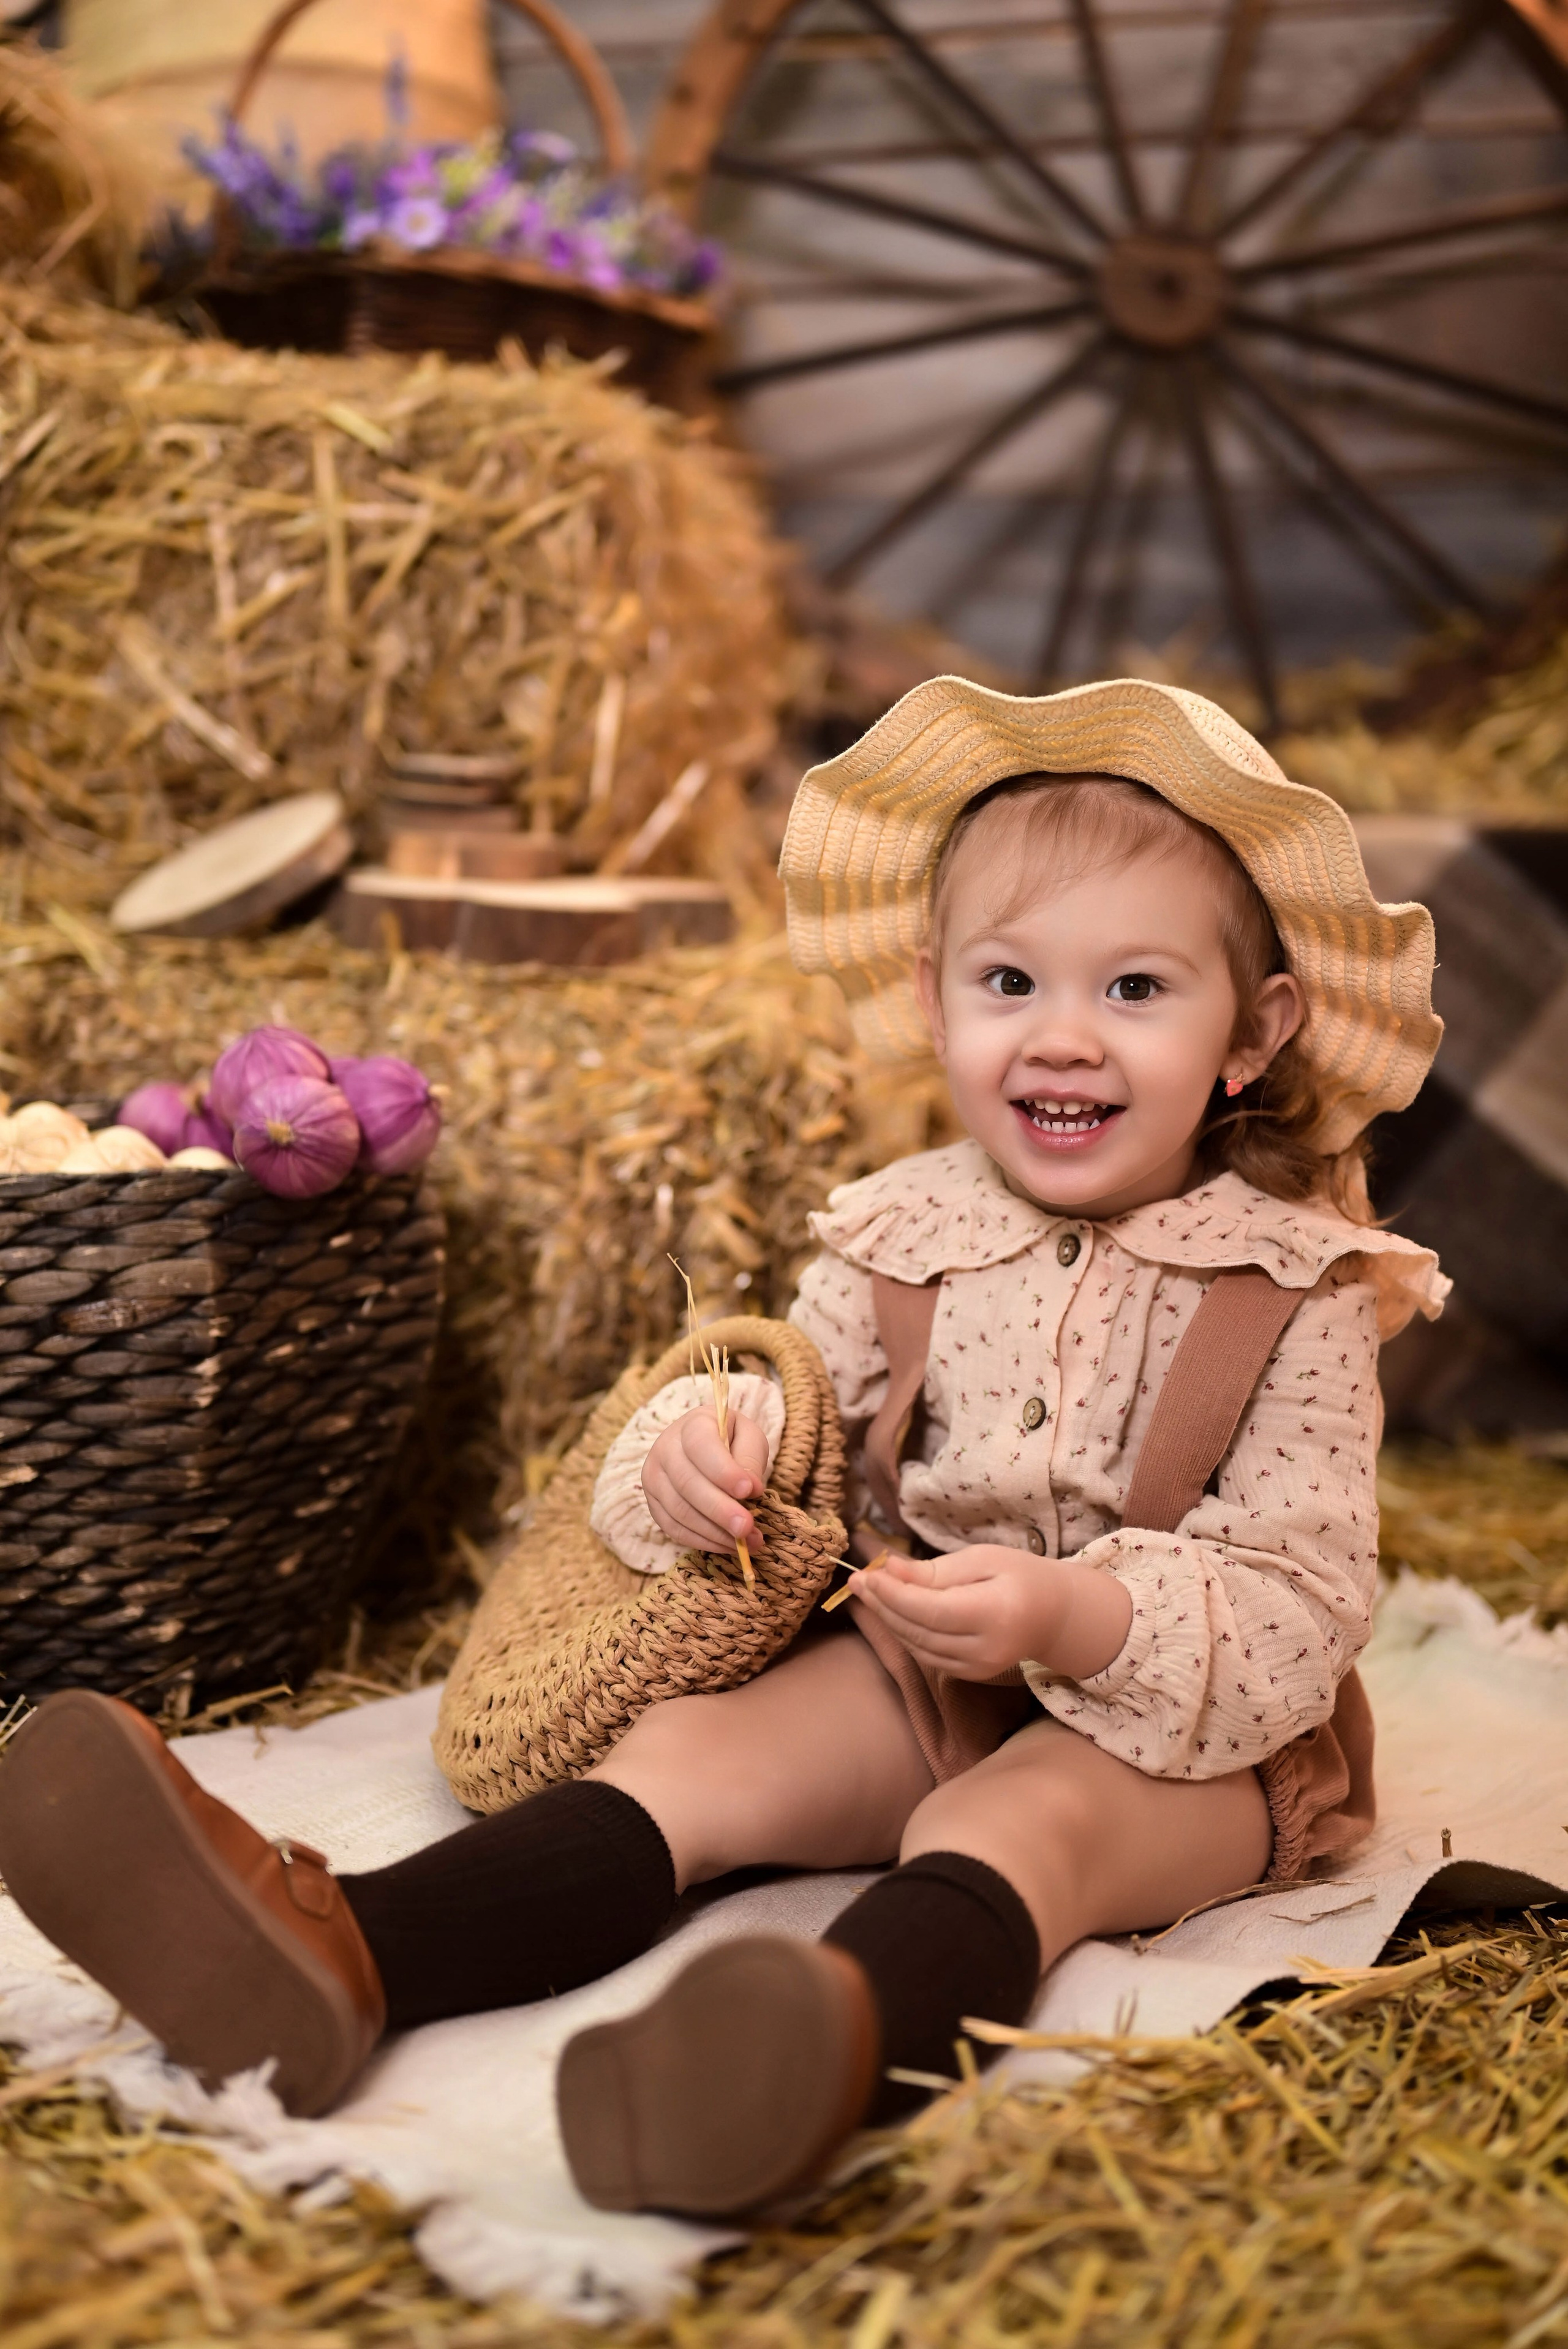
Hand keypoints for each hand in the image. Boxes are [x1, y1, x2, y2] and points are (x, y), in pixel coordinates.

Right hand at [641, 1407, 770, 1556]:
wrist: (706, 1447)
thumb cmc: (731, 1441)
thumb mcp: (749, 1438)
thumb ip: (750, 1459)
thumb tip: (751, 1490)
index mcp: (691, 1425)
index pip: (701, 1446)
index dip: (724, 1471)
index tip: (750, 1490)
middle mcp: (664, 1449)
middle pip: (688, 1484)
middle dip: (720, 1510)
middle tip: (748, 1527)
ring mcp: (654, 1479)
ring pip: (680, 1511)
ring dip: (715, 1532)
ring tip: (747, 1542)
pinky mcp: (654, 1505)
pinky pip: (675, 1529)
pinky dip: (704, 1541)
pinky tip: (728, 1545)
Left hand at [847, 1544, 1132, 1682]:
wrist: (1056, 1616)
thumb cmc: (1021, 1576)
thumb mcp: (983, 1559)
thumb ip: (936, 1570)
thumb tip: (890, 1570)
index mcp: (995, 1614)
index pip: (931, 1610)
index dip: (893, 1595)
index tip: (867, 1574)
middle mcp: (986, 1649)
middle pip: (919, 1630)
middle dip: (883, 1605)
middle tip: (858, 1580)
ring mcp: (978, 1668)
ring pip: (917, 1646)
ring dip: (888, 1619)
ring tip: (868, 1591)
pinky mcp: (971, 1676)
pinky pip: (927, 1655)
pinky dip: (906, 1633)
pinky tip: (892, 1611)